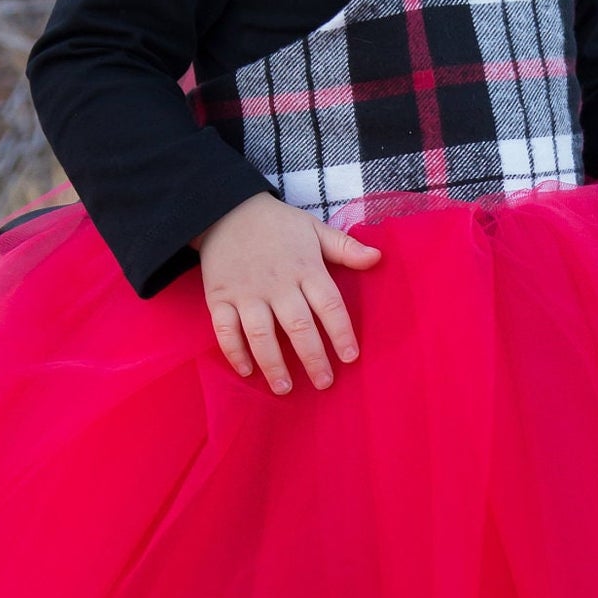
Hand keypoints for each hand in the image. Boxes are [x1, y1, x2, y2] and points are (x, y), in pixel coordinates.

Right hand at [196, 191, 380, 393]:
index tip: (350, 357)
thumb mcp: (314, 229)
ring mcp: (246, 293)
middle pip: (298, 326)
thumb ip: (345, 247)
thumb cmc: (277, 224)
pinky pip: (226, 330)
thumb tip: (378, 258)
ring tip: (285, 388)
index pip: (329, 305)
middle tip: (323, 382)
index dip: (341, 333)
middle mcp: (277, 284)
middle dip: (312, 357)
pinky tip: (247, 371)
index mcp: (305, 268)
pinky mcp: (220, 298)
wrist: (225, 210)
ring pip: (261, 334)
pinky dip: (235, 352)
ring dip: (274, 363)